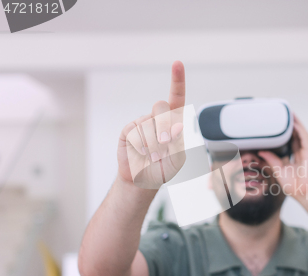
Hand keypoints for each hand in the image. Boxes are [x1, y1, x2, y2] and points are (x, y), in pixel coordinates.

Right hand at [117, 61, 185, 188]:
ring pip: (148, 124)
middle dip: (165, 127)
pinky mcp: (129, 130)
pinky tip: (142, 154)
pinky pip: (136, 132)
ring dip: (153, 143)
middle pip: (161, 108)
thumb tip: (173, 127)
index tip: (177, 63)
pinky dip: (141, 146)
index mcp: (173, 121)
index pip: (176, 98)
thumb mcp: (177, 158)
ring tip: (153, 156)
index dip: (177, 80)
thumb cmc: (163, 167)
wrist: (143, 179)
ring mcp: (142, 123)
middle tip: (166, 143)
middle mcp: (157, 118)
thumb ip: (178, 142)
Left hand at [258, 115, 307, 202]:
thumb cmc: (295, 187)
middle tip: (283, 115)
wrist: (305, 194)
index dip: (285, 133)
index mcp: (293, 158)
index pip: (289, 142)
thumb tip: (261, 151)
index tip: (278, 125)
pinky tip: (295, 124)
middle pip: (295, 135)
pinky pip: (305, 139)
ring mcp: (306, 153)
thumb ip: (271, 160)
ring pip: (301, 134)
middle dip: (291, 125)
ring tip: (290, 114)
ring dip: (296, 124)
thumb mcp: (278, 171)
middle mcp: (300, 153)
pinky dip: (300, 131)